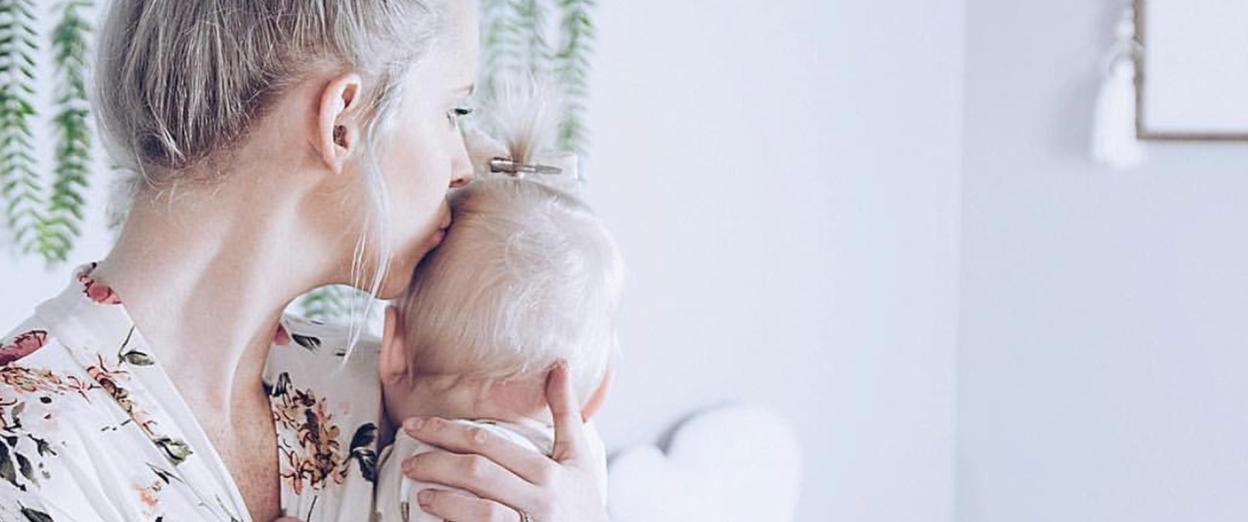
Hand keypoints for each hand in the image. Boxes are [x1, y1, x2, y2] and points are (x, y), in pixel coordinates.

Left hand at [401, 362, 608, 521]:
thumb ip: (565, 412)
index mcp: (549, 471)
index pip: (489, 444)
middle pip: (478, 472)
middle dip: (436, 460)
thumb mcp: (580, 457)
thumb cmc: (584, 503)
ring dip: (445, 499)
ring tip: (421, 491)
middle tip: (410, 457)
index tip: (419, 426)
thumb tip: (559, 365)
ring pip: (481, 511)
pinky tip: (439, 518)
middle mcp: (540, 499)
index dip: (448, 431)